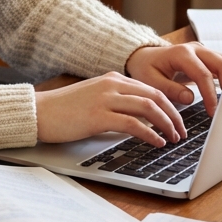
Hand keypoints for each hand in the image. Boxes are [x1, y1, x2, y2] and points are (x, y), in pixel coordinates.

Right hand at [35, 73, 184, 146]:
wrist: (39, 112)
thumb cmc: (65, 110)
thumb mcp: (95, 99)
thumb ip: (116, 102)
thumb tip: (140, 120)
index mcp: (113, 79)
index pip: (152, 89)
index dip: (170, 105)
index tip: (178, 120)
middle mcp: (112, 85)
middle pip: (155, 96)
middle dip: (174, 115)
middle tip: (182, 131)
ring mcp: (105, 99)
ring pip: (148, 107)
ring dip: (166, 124)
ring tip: (173, 138)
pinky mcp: (98, 116)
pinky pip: (133, 123)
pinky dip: (150, 134)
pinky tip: (157, 142)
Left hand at [125, 42, 221, 116]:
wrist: (144, 56)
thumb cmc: (146, 68)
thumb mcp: (150, 81)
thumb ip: (170, 90)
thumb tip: (190, 98)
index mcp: (181, 53)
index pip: (203, 75)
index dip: (210, 95)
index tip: (213, 112)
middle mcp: (195, 49)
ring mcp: (203, 51)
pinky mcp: (207, 57)